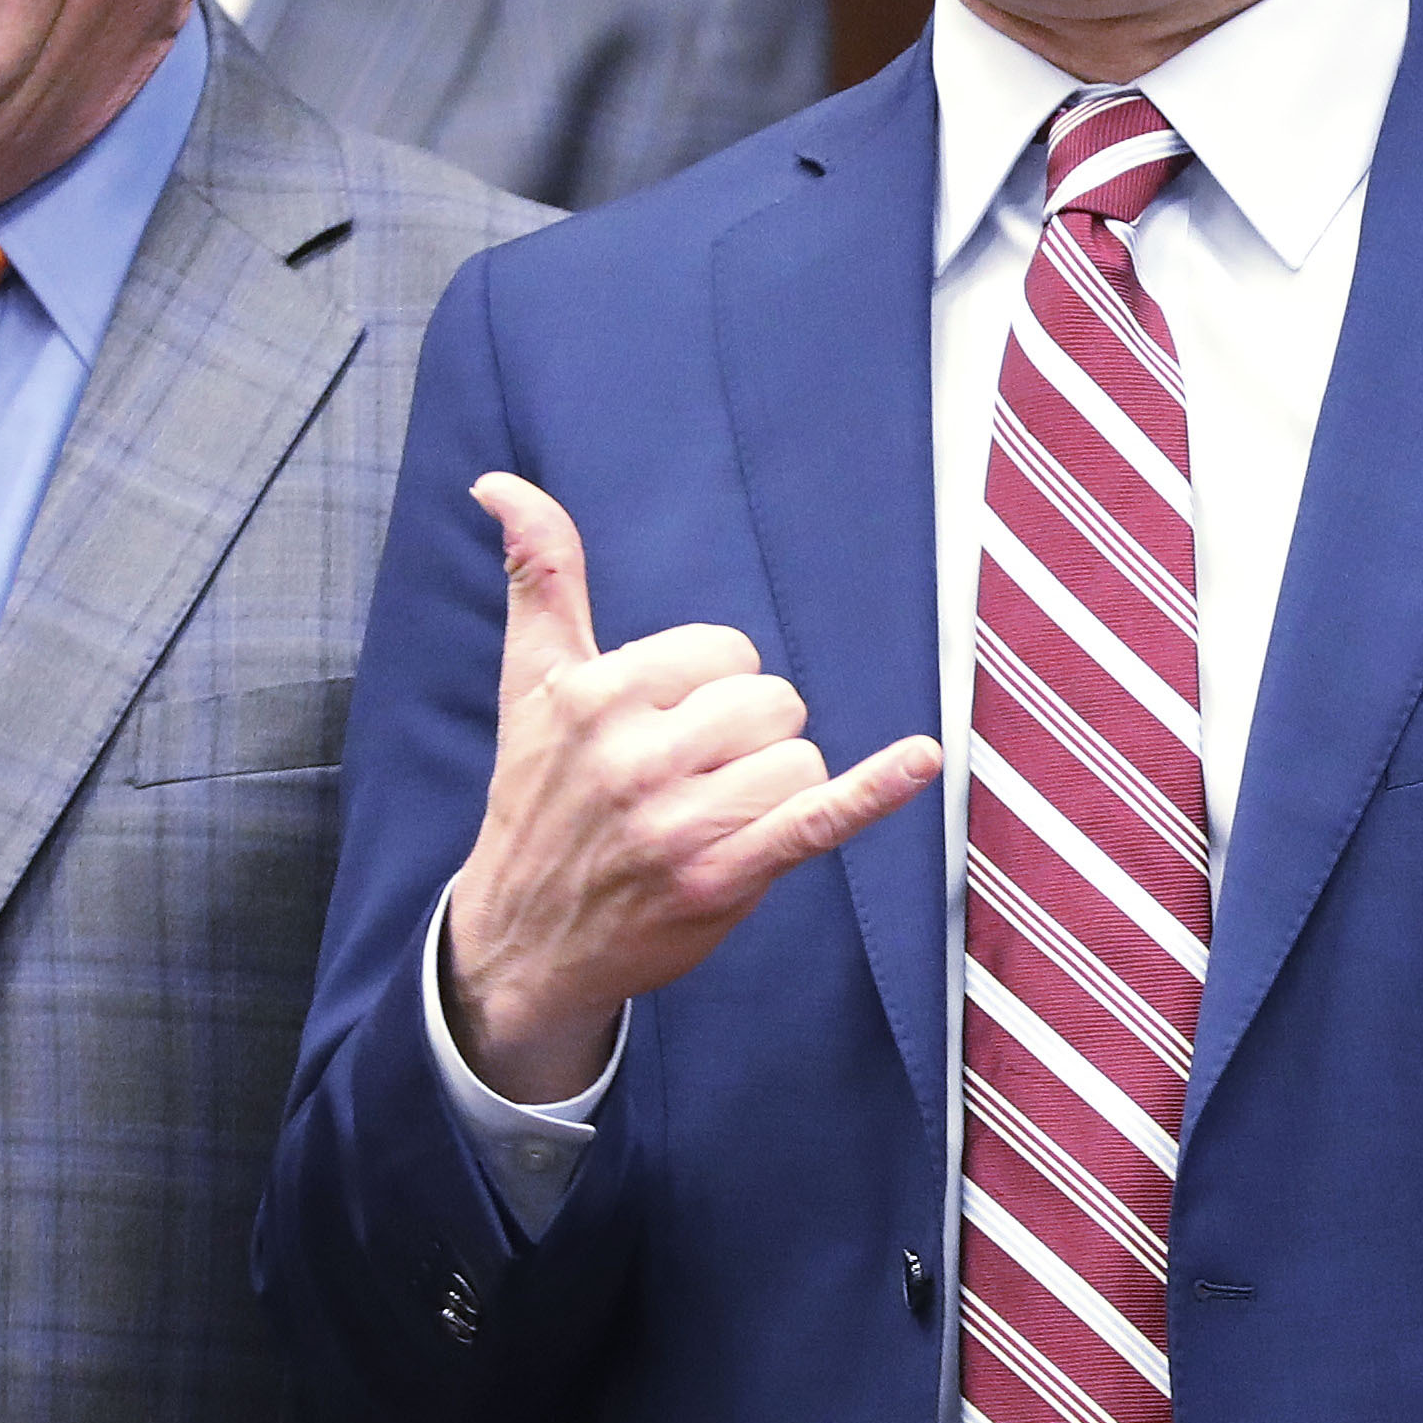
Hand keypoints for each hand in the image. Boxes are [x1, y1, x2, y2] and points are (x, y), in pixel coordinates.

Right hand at [432, 473, 939, 1103]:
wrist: (523, 937)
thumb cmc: (538, 798)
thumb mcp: (530, 682)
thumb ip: (541, 577)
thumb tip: (502, 485)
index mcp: (597, 695)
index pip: (726, 652)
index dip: (714, 688)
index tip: (671, 727)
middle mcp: (635, 755)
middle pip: (772, 703)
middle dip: (750, 737)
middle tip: (693, 779)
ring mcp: (681, 822)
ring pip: (798, 759)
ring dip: (776, 788)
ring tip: (714, 817)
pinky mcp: (722, 877)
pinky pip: (817, 818)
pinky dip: (875, 790)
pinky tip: (920, 761)